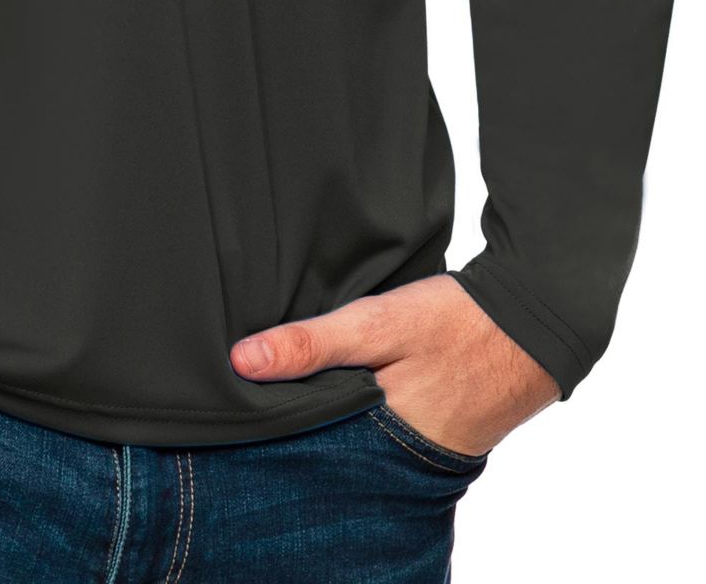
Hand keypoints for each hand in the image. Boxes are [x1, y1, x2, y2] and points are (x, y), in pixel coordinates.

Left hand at [230, 274, 559, 456]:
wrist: (537, 318)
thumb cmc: (455, 322)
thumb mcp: (377, 325)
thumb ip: (312, 345)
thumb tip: (242, 361)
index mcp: (379, 442)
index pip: (307, 446)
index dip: (274, 424)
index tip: (240, 402)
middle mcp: (400, 458)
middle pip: (332, 447)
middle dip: (302, 423)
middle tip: (264, 394)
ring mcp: (423, 449)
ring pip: (358, 437)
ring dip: (335, 415)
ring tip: (304, 386)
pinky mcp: (440, 431)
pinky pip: (387, 427)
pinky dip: (367, 410)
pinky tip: (352, 385)